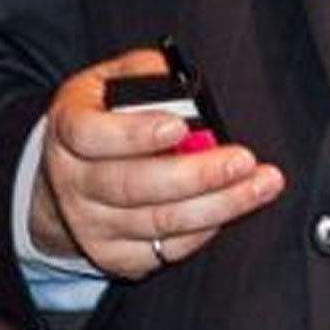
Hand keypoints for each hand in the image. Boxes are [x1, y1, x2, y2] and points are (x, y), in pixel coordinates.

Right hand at [29, 46, 285, 279]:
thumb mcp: (114, 81)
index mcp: (69, 127)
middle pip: (132, 185)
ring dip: (216, 205)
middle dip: (196, 176)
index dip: (134, 134)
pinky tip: (231, 209)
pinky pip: (163, 251)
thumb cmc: (106, 116)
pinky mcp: (112, 254)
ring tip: (261, 185)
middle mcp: (73, 180)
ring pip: (156, 222)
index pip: (91, 135)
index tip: (179, 127)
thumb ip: (148, 75)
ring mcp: (89, 223)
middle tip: (242, 161)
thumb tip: (185, 87)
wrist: (68, 175)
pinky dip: (202, 232)